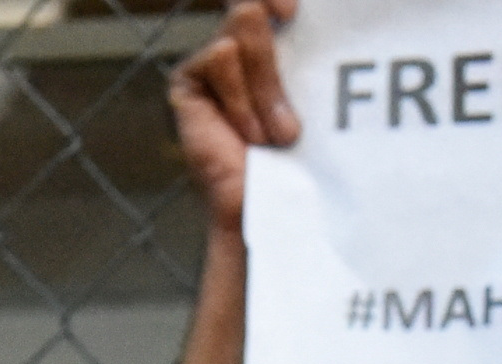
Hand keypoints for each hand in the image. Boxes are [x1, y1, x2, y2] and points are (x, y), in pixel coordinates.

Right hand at [171, 0, 299, 239]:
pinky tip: (246, 135)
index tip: (292, 11)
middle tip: (289, 97)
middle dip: (275, 57)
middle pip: (253, 3)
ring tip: (274, 136)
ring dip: (266, 89)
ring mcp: (212, 60)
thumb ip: (309, 49)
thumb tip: (303, 10)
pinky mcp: (188, 79)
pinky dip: (241, 100)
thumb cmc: (302, 157)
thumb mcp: (313, 94)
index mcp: (276, 44)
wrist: (270, 206)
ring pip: (244, 25)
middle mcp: (241, 45)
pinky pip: (221, 57)